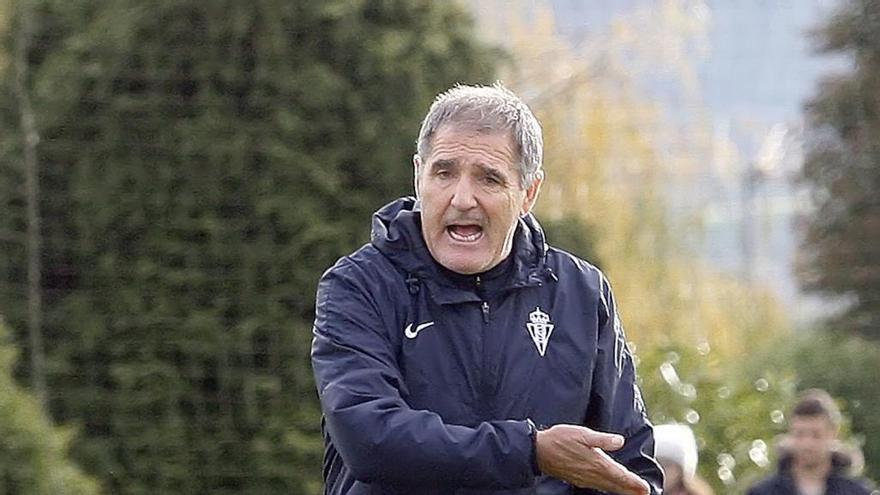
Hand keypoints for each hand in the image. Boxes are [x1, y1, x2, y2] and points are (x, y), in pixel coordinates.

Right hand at [535, 424, 649, 494]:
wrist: (539, 451)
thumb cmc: (560, 439)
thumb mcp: (582, 434)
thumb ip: (602, 439)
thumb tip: (620, 441)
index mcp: (597, 462)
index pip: (620, 475)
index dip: (634, 482)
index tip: (645, 488)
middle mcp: (592, 474)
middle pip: (616, 485)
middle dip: (630, 489)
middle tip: (644, 493)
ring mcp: (585, 479)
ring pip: (607, 487)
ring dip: (620, 490)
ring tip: (631, 492)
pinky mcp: (578, 479)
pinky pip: (598, 486)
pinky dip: (608, 488)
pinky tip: (608, 486)